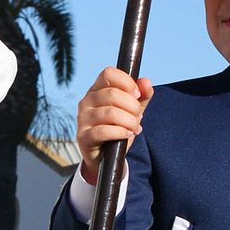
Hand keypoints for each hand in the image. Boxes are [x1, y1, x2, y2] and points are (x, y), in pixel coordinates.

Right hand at [76, 67, 153, 184]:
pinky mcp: (83, 135)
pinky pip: (104, 131)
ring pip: (110, 113)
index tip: (137, 95)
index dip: (126, 82)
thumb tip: (146, 82)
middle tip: (138, 116)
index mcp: (97, 89)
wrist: (105, 156)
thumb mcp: (132, 111)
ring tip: (134, 128)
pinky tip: (127, 135)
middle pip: (112, 93)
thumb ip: (141, 96)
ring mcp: (83, 118)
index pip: (109, 74)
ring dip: (129, 121)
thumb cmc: (118, 128)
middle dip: (132, 106)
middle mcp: (87, 101)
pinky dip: (121, 132)